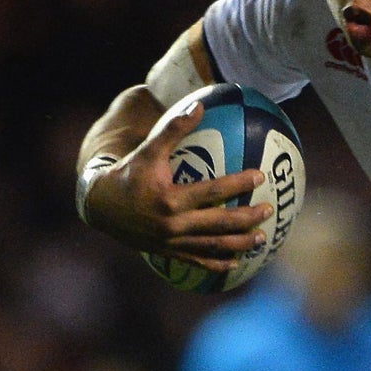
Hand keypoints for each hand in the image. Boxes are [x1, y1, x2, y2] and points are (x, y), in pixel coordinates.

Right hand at [83, 96, 272, 268]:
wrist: (101, 206)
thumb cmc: (128, 173)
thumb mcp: (148, 150)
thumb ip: (173, 129)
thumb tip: (198, 106)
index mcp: (170, 199)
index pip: (213, 192)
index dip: (239, 184)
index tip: (260, 176)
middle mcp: (173, 224)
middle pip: (220, 223)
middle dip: (248, 217)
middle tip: (269, 209)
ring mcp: (172, 242)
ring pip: (213, 245)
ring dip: (240, 243)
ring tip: (262, 238)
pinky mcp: (169, 253)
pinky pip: (197, 261)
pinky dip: (217, 264)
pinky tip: (235, 263)